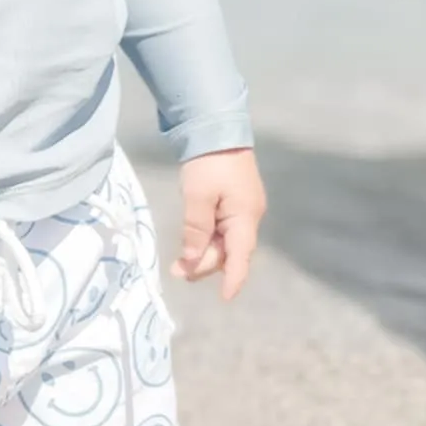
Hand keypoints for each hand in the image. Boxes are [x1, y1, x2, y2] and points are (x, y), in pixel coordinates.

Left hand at [171, 148, 265, 300]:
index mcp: (245, 216)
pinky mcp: (235, 202)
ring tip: (179, 264)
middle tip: (176, 271)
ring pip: (225, 242)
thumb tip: (192, 258)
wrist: (217, 128)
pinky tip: (192, 242)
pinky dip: (207, 239)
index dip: (233, 279)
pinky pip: (223, 229)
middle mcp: (249, 216)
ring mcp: (243, 209)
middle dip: (204, 264)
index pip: (240, 257)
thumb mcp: (198, 195)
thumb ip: (196, 229)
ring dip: (204, 253)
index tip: (225, 298)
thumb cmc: (209, 163)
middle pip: (230, 252)